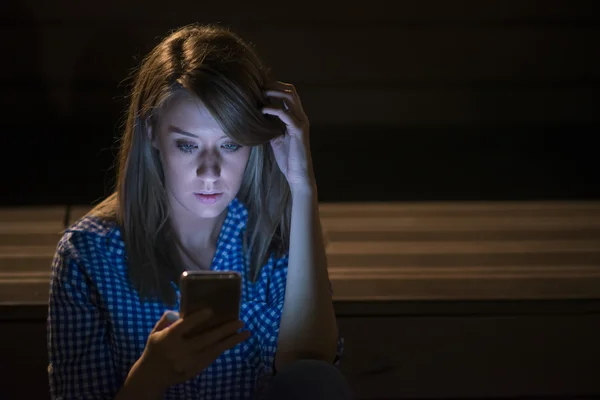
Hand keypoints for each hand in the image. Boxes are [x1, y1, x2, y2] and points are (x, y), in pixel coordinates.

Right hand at [126, 310, 250, 392]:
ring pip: (213, 350)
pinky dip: (222, 348)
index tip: (211, 310)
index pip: (185, 326)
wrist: (151, 377)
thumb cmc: (155, 349)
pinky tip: (232, 341)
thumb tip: (181, 307)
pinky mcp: (194, 371)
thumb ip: (167, 320)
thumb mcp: (156, 332)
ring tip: (245, 333)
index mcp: (168, 339)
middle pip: (205, 339)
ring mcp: (188, 363)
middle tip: (240, 322)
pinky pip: (211, 358)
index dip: (197, 318)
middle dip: (224, 330)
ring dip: (231, 341)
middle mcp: (179, 351)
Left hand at [263, 81, 315, 192]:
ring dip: (273, 92)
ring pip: (290, 97)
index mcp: (296, 117)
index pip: (287, 93)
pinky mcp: (299, 131)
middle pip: (290, 90)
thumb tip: (256, 115)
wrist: (298, 175)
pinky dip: (273, 109)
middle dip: (273, 85)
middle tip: (256, 86)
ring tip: (259, 93)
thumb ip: (270, 124)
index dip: (274, 86)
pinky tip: (261, 110)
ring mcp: (301, 122)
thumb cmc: (287, 158)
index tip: (257, 87)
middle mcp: (301, 116)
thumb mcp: (275, 137)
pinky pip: (286, 114)